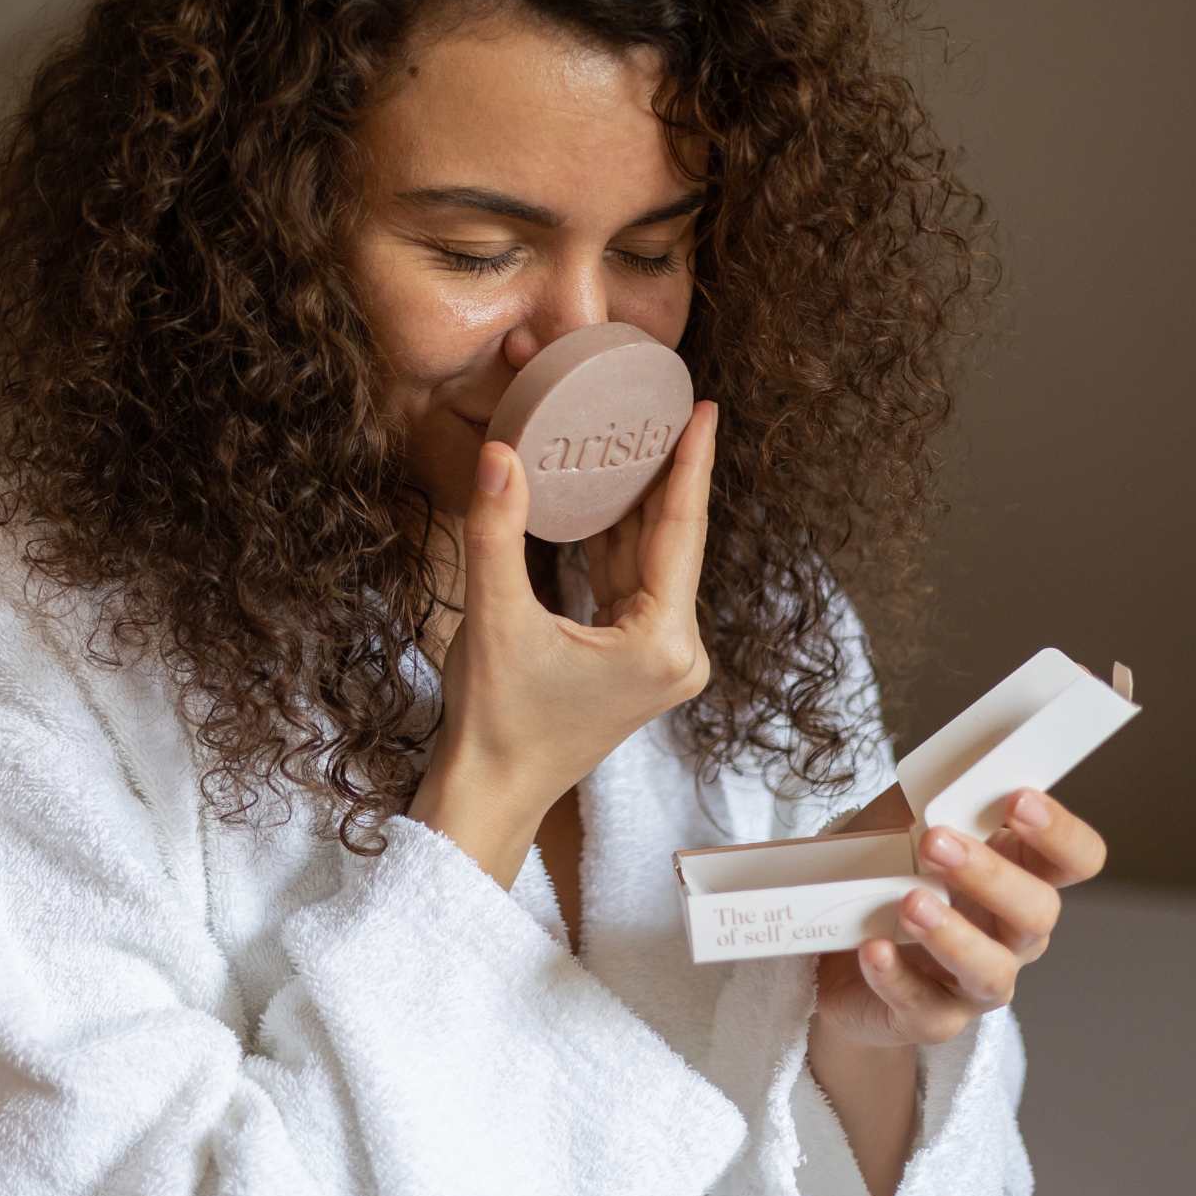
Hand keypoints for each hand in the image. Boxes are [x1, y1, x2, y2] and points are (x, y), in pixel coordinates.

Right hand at [430, 400, 719, 819]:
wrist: (490, 791)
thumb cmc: (497, 719)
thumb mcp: (495, 618)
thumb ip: (497, 531)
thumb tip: (500, 453)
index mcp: (664, 643)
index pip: (679, 532)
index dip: (690, 465)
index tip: (704, 410)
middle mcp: (679, 651)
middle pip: (670, 543)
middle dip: (659, 474)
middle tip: (659, 404)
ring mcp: (660, 659)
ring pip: (649, 561)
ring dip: (633, 505)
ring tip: (630, 436)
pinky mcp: (636, 659)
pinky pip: (631, 582)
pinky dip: (614, 541)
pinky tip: (601, 496)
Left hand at [812, 785, 1108, 1048]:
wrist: (833, 947)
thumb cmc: (882, 871)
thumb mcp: (903, 821)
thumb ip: (931, 796)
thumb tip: (953, 765)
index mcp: (1018, 874)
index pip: (1074, 857)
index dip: (1059, 831)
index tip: (1018, 799)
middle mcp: (1010, 934)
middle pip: (1037, 912)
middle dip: (991, 875)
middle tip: (936, 841)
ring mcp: (972, 982)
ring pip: (991, 972)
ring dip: (952, 935)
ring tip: (910, 902)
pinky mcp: (928, 1016)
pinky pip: (924, 1007)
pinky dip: (896, 976)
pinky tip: (872, 948)